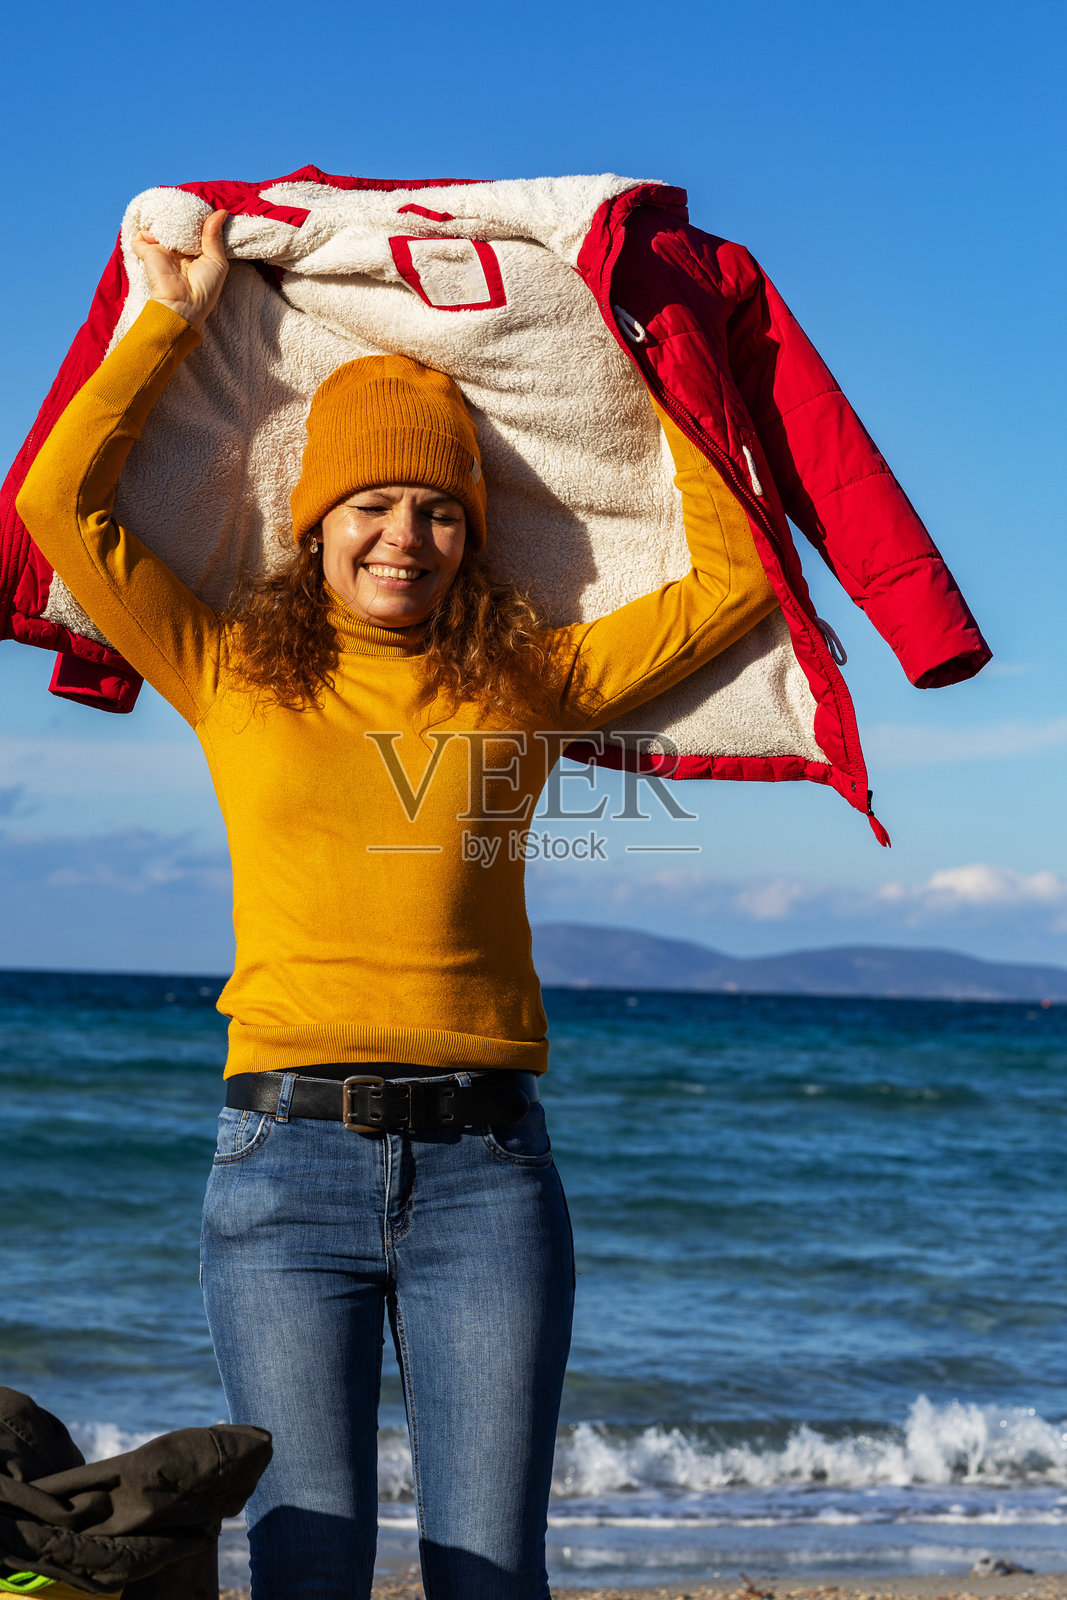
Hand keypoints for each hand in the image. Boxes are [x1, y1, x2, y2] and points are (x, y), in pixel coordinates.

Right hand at [131, 209, 228, 330]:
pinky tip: (157, 230)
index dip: (199, 220)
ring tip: (172, 213)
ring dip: (164, 219)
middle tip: (187, 206)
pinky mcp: (147, 251)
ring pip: (160, 226)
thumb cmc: (204, 289)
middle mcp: (178, 251)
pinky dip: (146, 230)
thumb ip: (215, 237)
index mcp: (195, 254)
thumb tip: (222, 212)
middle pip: (177, 225)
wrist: (181, 305)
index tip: (203, 210)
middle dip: (182, 215)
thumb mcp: (217, 262)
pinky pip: (142, 234)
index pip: (195, 230)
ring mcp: (162, 250)